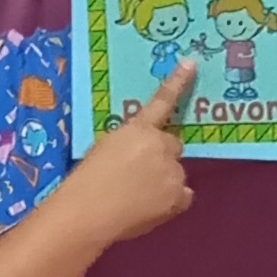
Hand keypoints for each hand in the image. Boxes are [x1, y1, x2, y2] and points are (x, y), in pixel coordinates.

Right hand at [71, 63, 196, 248]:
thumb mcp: (103, 150)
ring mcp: (172, 172)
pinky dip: (173, 201)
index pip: (161, 102)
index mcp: (138, 129)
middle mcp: (160, 146)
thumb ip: (127, 146)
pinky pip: (184, 195)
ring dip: (165, 180)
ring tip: (140, 198)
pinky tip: (153, 208)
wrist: (88, 212)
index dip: (177, 83)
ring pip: (176, 172)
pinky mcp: (177, 196)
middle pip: (173, 145)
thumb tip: (140, 158)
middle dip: (162, 155)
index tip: (191, 64)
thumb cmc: (86, 181)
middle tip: (141, 174)